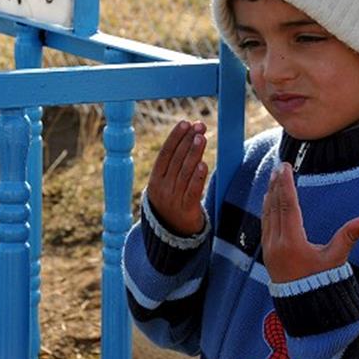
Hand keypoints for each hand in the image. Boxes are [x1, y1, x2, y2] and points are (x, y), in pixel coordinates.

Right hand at [146, 120, 208, 235]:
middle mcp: (162, 188)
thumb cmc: (172, 202)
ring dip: (194, 153)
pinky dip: (197, 177)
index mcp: (155, 180)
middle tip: (199, 126)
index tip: (185, 123)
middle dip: (188, 141)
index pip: (165, 154)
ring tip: (202, 137)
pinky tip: (203, 164)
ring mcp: (173, 199)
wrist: (173, 234)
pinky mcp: (187, 210)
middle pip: (176, 160)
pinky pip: (192, 191)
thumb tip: (190, 136)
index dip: (175, 138)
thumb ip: (174, 165)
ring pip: (184, 172)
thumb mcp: (165, 184)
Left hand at [261, 162, 358, 282]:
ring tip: (274, 177)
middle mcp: (276, 242)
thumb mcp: (336, 260)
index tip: (284, 168)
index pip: (288, 206)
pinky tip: (270, 198)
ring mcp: (269, 247)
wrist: (304, 306)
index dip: (286, 185)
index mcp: (292, 242)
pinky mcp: (267, 251)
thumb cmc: (322, 283)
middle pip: (275, 206)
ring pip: (267, 213)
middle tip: (279, 166)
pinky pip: (265, 222)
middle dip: (277, 185)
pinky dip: (267, 207)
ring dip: (270, 194)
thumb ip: (349, 237)